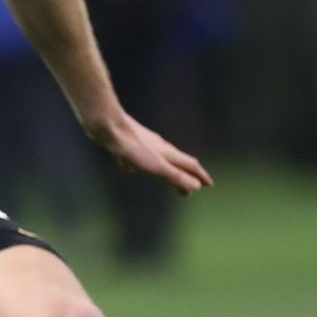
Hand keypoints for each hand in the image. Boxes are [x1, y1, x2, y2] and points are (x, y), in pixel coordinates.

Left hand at [90, 112, 212, 194]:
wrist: (108, 125)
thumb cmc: (132, 147)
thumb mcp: (156, 166)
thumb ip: (175, 175)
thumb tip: (196, 186)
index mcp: (168, 153)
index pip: (190, 166)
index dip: (200, 176)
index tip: (209, 185)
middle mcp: (159, 147)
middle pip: (176, 163)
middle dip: (184, 177)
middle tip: (188, 190)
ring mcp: (143, 144)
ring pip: (156, 159)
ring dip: (163, 171)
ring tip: (161, 178)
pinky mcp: (126, 143)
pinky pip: (135, 156)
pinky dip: (137, 164)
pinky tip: (126, 168)